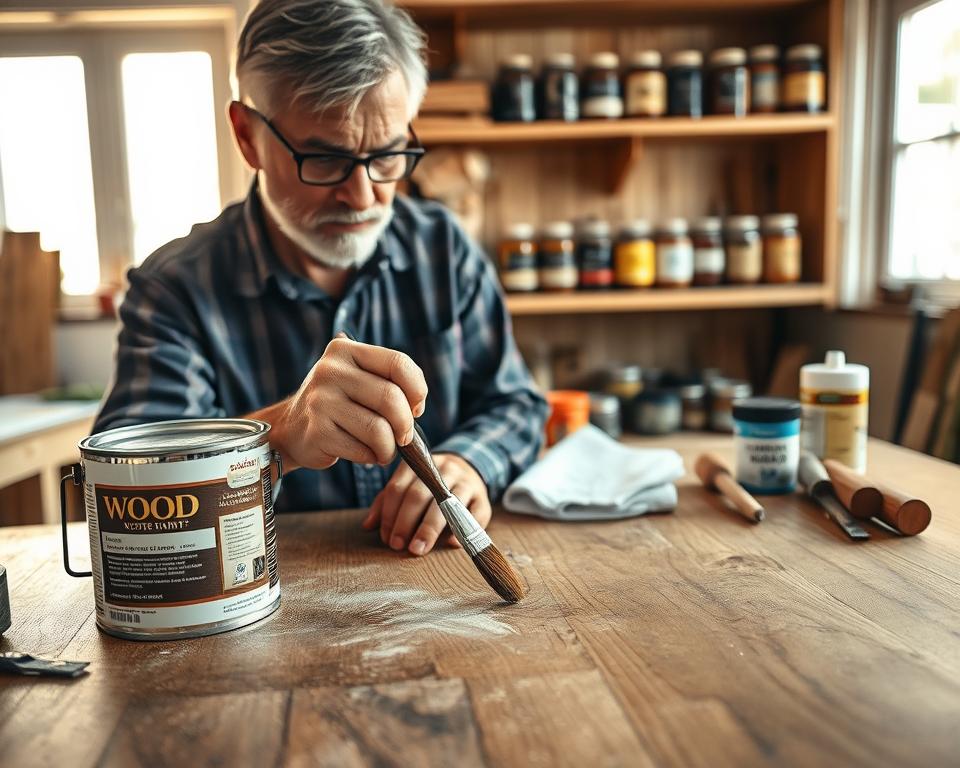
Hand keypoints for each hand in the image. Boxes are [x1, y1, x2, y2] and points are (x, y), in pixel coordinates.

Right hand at [275, 337, 427, 470]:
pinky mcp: (317, 432)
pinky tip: (365, 454)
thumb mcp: (358, 378)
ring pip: (379, 429)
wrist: (291, 428)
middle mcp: (330, 370)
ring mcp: (321, 401)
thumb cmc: (339, 404)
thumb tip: (417, 405)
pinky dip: (372, 457)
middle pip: (391, 398)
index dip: (417, 390)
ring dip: (390, 447)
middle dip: (405, 424)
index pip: (398, 363)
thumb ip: (389, 381)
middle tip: (403, 437)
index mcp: (346, 350)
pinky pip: (362, 450)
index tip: (415, 408)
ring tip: (384, 449)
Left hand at [362, 453, 491, 555]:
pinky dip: (462, 530)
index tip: (386, 538)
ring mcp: (465, 481)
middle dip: (405, 523)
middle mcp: (443, 469)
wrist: (469, 470)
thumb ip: (387, 502)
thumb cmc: (432, 484)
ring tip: (418, 548)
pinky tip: (450, 544)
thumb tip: (368, 526)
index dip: (389, 515)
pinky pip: (474, 513)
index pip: (398, 488)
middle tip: (398, 546)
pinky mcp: (483, 497)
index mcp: (419, 464)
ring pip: (445, 504)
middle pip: (419, 495)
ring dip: (429, 528)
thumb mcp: (409, 485)